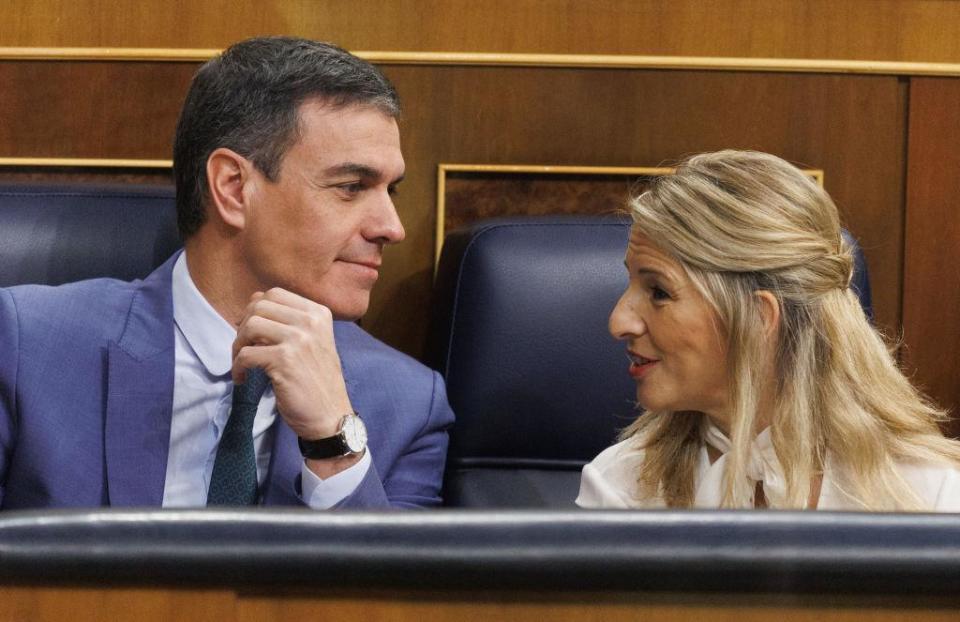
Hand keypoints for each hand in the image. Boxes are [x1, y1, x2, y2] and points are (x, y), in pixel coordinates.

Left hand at [231, 288, 351, 441]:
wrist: (331, 416)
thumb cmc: (317, 381)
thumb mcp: (313, 343)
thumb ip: (291, 323)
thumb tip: (252, 308)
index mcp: (319, 313)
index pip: (275, 294)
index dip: (256, 309)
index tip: (252, 331)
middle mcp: (311, 322)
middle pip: (259, 306)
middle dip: (243, 326)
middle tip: (244, 348)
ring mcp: (298, 340)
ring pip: (250, 326)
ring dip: (238, 345)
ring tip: (241, 363)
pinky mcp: (284, 361)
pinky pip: (246, 354)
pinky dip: (237, 367)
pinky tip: (242, 379)